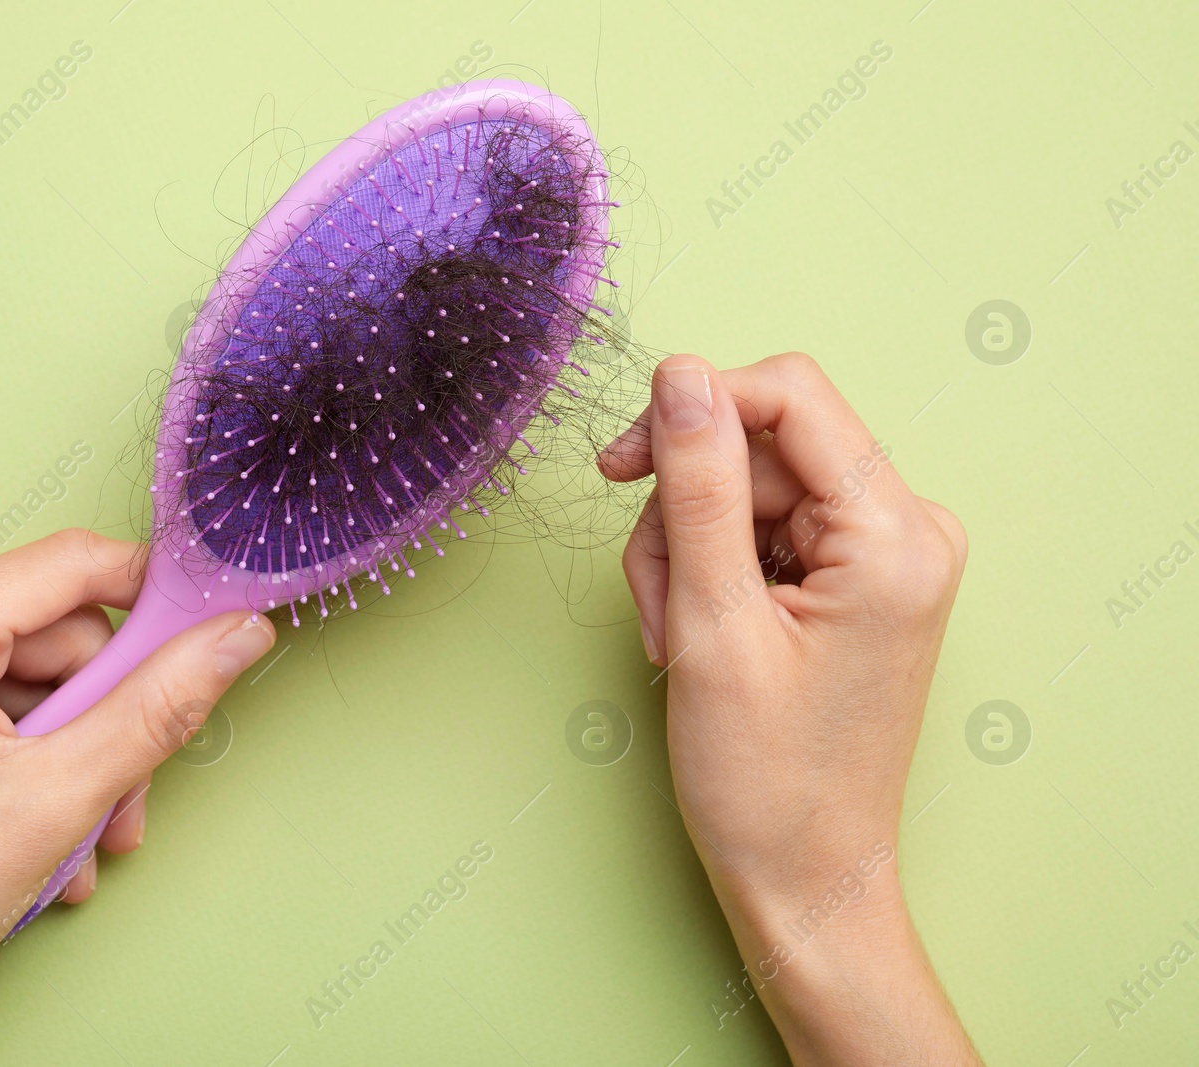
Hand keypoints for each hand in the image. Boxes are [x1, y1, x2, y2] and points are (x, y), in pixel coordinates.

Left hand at [0, 529, 275, 1065]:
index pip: (70, 565)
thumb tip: (235, 637)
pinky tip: (35, 818)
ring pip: (25, 665)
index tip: (203, 641)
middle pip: (51, 627)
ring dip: (70, 746)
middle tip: (121, 794)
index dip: (152, 601)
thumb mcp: (63, 796)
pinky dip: (24, 747)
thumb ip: (161, 703)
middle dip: (102, 714)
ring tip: (77, 830)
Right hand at [599, 353, 979, 1064]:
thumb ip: (697, 486)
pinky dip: (711, 569)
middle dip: (684, 507)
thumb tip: (681, 372)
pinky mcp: (856, 576)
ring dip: (687, 547)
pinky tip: (696, 631)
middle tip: (655, 595)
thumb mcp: (713, 622)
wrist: (804, 875)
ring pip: (749, 486)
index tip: (621, 462)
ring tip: (673, 632)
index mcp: (896, 535)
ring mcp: (886, 553)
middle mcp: (909, 529)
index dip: (694, 411)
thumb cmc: (766, 777)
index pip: (790, 397)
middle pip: (762, 445)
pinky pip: (763, 526)